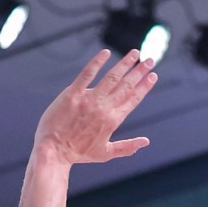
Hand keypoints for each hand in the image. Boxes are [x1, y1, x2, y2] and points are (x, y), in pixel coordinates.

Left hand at [33, 50, 156, 167]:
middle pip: (126, 86)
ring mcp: (88, 100)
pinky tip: (106, 52)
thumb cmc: (78, 153)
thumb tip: (146, 141)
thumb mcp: (105, 153)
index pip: (133, 99)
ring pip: (111, 77)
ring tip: (134, 53)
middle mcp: (103, 108)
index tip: (153, 76)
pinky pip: (87, 74)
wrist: (53, 150)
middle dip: (140, 72)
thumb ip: (127, 147)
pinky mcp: (72, 94)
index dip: (144, 86)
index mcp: (113, 121)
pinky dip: (97, 62)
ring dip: (124, 63)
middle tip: (150, 60)